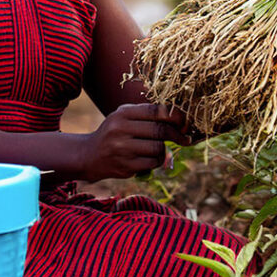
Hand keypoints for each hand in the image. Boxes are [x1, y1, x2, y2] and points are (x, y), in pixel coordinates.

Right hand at [79, 103, 193, 181]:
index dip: (175, 116)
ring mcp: (122, 148)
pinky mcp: (125, 166)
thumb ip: (147, 115)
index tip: (185, 123)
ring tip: (160, 149)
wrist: (90, 155)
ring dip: (165, 150)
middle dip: (177, 135)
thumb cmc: (114, 133)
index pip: (156, 111)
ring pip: (158, 148)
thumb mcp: (124, 117)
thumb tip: (179, 119)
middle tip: (186, 139)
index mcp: (123, 113)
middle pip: (160, 130)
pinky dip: (157, 161)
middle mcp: (121, 129)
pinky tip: (151, 159)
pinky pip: (153, 163)